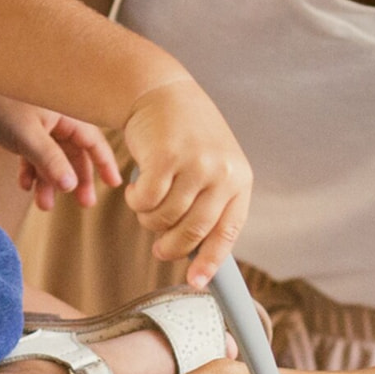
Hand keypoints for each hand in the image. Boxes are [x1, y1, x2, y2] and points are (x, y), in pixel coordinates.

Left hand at [0, 96, 121, 210]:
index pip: (93, 141)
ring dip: (49, 181)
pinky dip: (31, 171)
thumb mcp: (29, 137)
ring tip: (43, 205)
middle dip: (77, 179)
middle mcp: (55, 119)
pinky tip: (24, 186)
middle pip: (74, 153)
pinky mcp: (20, 130)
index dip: (105, 162)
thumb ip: (51, 161)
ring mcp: (38, 125)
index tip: (115, 184)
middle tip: (84, 203)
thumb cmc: (1, 107)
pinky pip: (33, 155)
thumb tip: (71, 186)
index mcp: (66, 114)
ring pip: (52, 158)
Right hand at [119, 77, 250, 286]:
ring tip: (145, 203)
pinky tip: (135, 188)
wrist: (161, 92)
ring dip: (148, 218)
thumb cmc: (184, 135)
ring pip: (164, 218)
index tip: (196, 281)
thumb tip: (199, 253)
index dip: (210, 261)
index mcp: (240, 178)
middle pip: (193, 232)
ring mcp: (195, 163)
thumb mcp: (212, 165)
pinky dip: (135, 201)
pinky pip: (145, 201)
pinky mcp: (165, 157)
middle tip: (159, 248)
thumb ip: (211, 202)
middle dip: (170, 247)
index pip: (228, 231)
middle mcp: (222, 172)